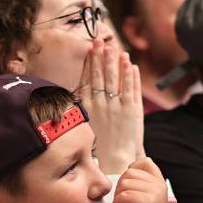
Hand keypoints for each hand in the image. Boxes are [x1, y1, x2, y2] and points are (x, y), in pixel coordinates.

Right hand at [78, 41, 142, 173]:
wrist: (114, 161)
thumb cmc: (97, 146)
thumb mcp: (82, 125)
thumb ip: (78, 109)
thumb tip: (70, 95)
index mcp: (88, 107)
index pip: (88, 79)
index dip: (89, 62)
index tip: (90, 49)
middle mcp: (101, 104)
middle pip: (99, 75)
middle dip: (99, 57)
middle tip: (99, 41)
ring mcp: (117, 106)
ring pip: (114, 79)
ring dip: (114, 62)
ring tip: (114, 48)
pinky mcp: (131, 110)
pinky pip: (130, 88)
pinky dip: (130, 75)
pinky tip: (130, 64)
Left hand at [109, 158, 168, 202]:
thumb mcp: (144, 200)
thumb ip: (140, 184)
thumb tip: (129, 169)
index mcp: (160, 183)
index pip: (144, 162)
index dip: (131, 171)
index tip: (126, 188)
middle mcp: (160, 185)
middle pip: (130, 172)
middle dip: (120, 187)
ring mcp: (155, 193)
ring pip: (125, 183)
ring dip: (118, 197)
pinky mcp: (147, 202)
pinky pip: (124, 195)